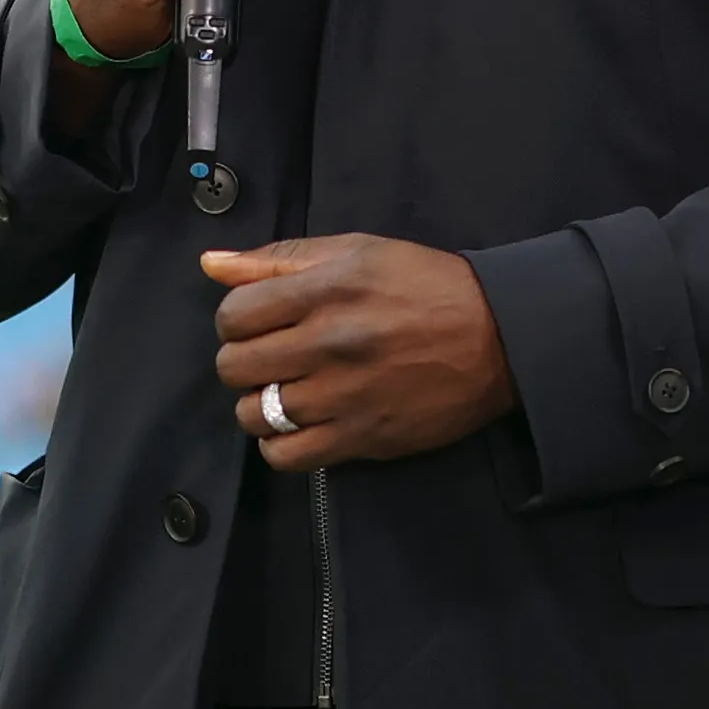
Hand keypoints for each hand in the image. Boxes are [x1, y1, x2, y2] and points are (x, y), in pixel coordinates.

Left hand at [206, 236, 515, 470]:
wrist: (497, 338)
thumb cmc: (424, 285)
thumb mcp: (358, 251)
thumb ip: (279, 258)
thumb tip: (210, 264)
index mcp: (325, 290)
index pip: (234, 314)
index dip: (236, 319)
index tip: (259, 322)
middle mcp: (327, 344)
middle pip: (234, 365)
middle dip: (242, 359)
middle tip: (271, 356)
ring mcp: (342, 397)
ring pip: (252, 415)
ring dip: (258, 403)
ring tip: (285, 391)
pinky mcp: (360, 439)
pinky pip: (285, 456)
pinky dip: (279, 444)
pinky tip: (299, 424)